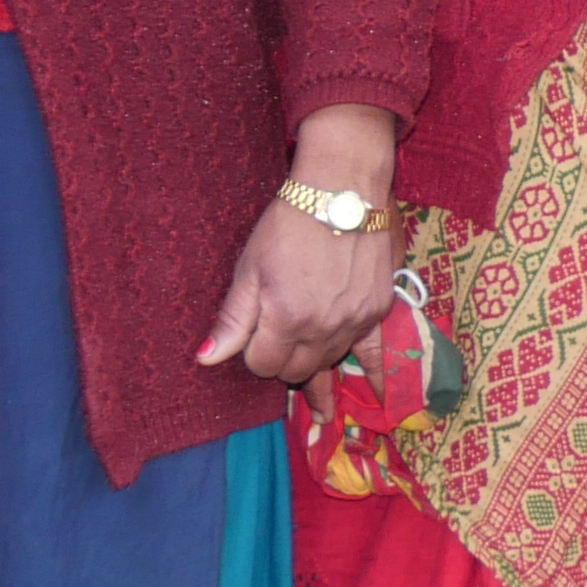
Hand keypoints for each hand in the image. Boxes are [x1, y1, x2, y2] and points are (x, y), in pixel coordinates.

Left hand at [198, 107, 397, 387]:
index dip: (254, 355)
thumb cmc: (287, 225)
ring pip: (330, 362)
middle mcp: (323, 329)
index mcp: (286, 320)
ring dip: (316, 361)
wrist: (343, 191)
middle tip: (277, 340)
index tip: (254, 337)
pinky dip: (373, 375)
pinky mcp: (379, 309)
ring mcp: (355, 321)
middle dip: (283, 362)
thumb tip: (207, 360)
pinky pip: (376, 353)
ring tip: (311, 376)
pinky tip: (375, 396)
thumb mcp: (250, 268)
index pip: (264, 366)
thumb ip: (233, 320)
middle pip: (298, 370)